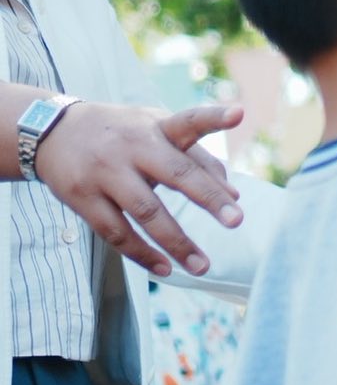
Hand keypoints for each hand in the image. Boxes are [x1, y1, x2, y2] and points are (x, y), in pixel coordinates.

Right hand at [36, 102, 245, 276]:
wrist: (50, 132)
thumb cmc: (122, 134)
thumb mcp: (157, 131)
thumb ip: (198, 159)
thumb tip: (234, 195)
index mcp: (156, 127)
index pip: (188, 121)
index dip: (213, 118)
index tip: (239, 114)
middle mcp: (132, 147)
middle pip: (175, 172)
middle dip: (207, 197)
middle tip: (237, 220)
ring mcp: (105, 172)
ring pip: (146, 212)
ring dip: (177, 242)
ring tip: (203, 266)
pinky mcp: (82, 197)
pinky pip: (116, 232)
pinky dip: (141, 254)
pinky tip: (165, 269)